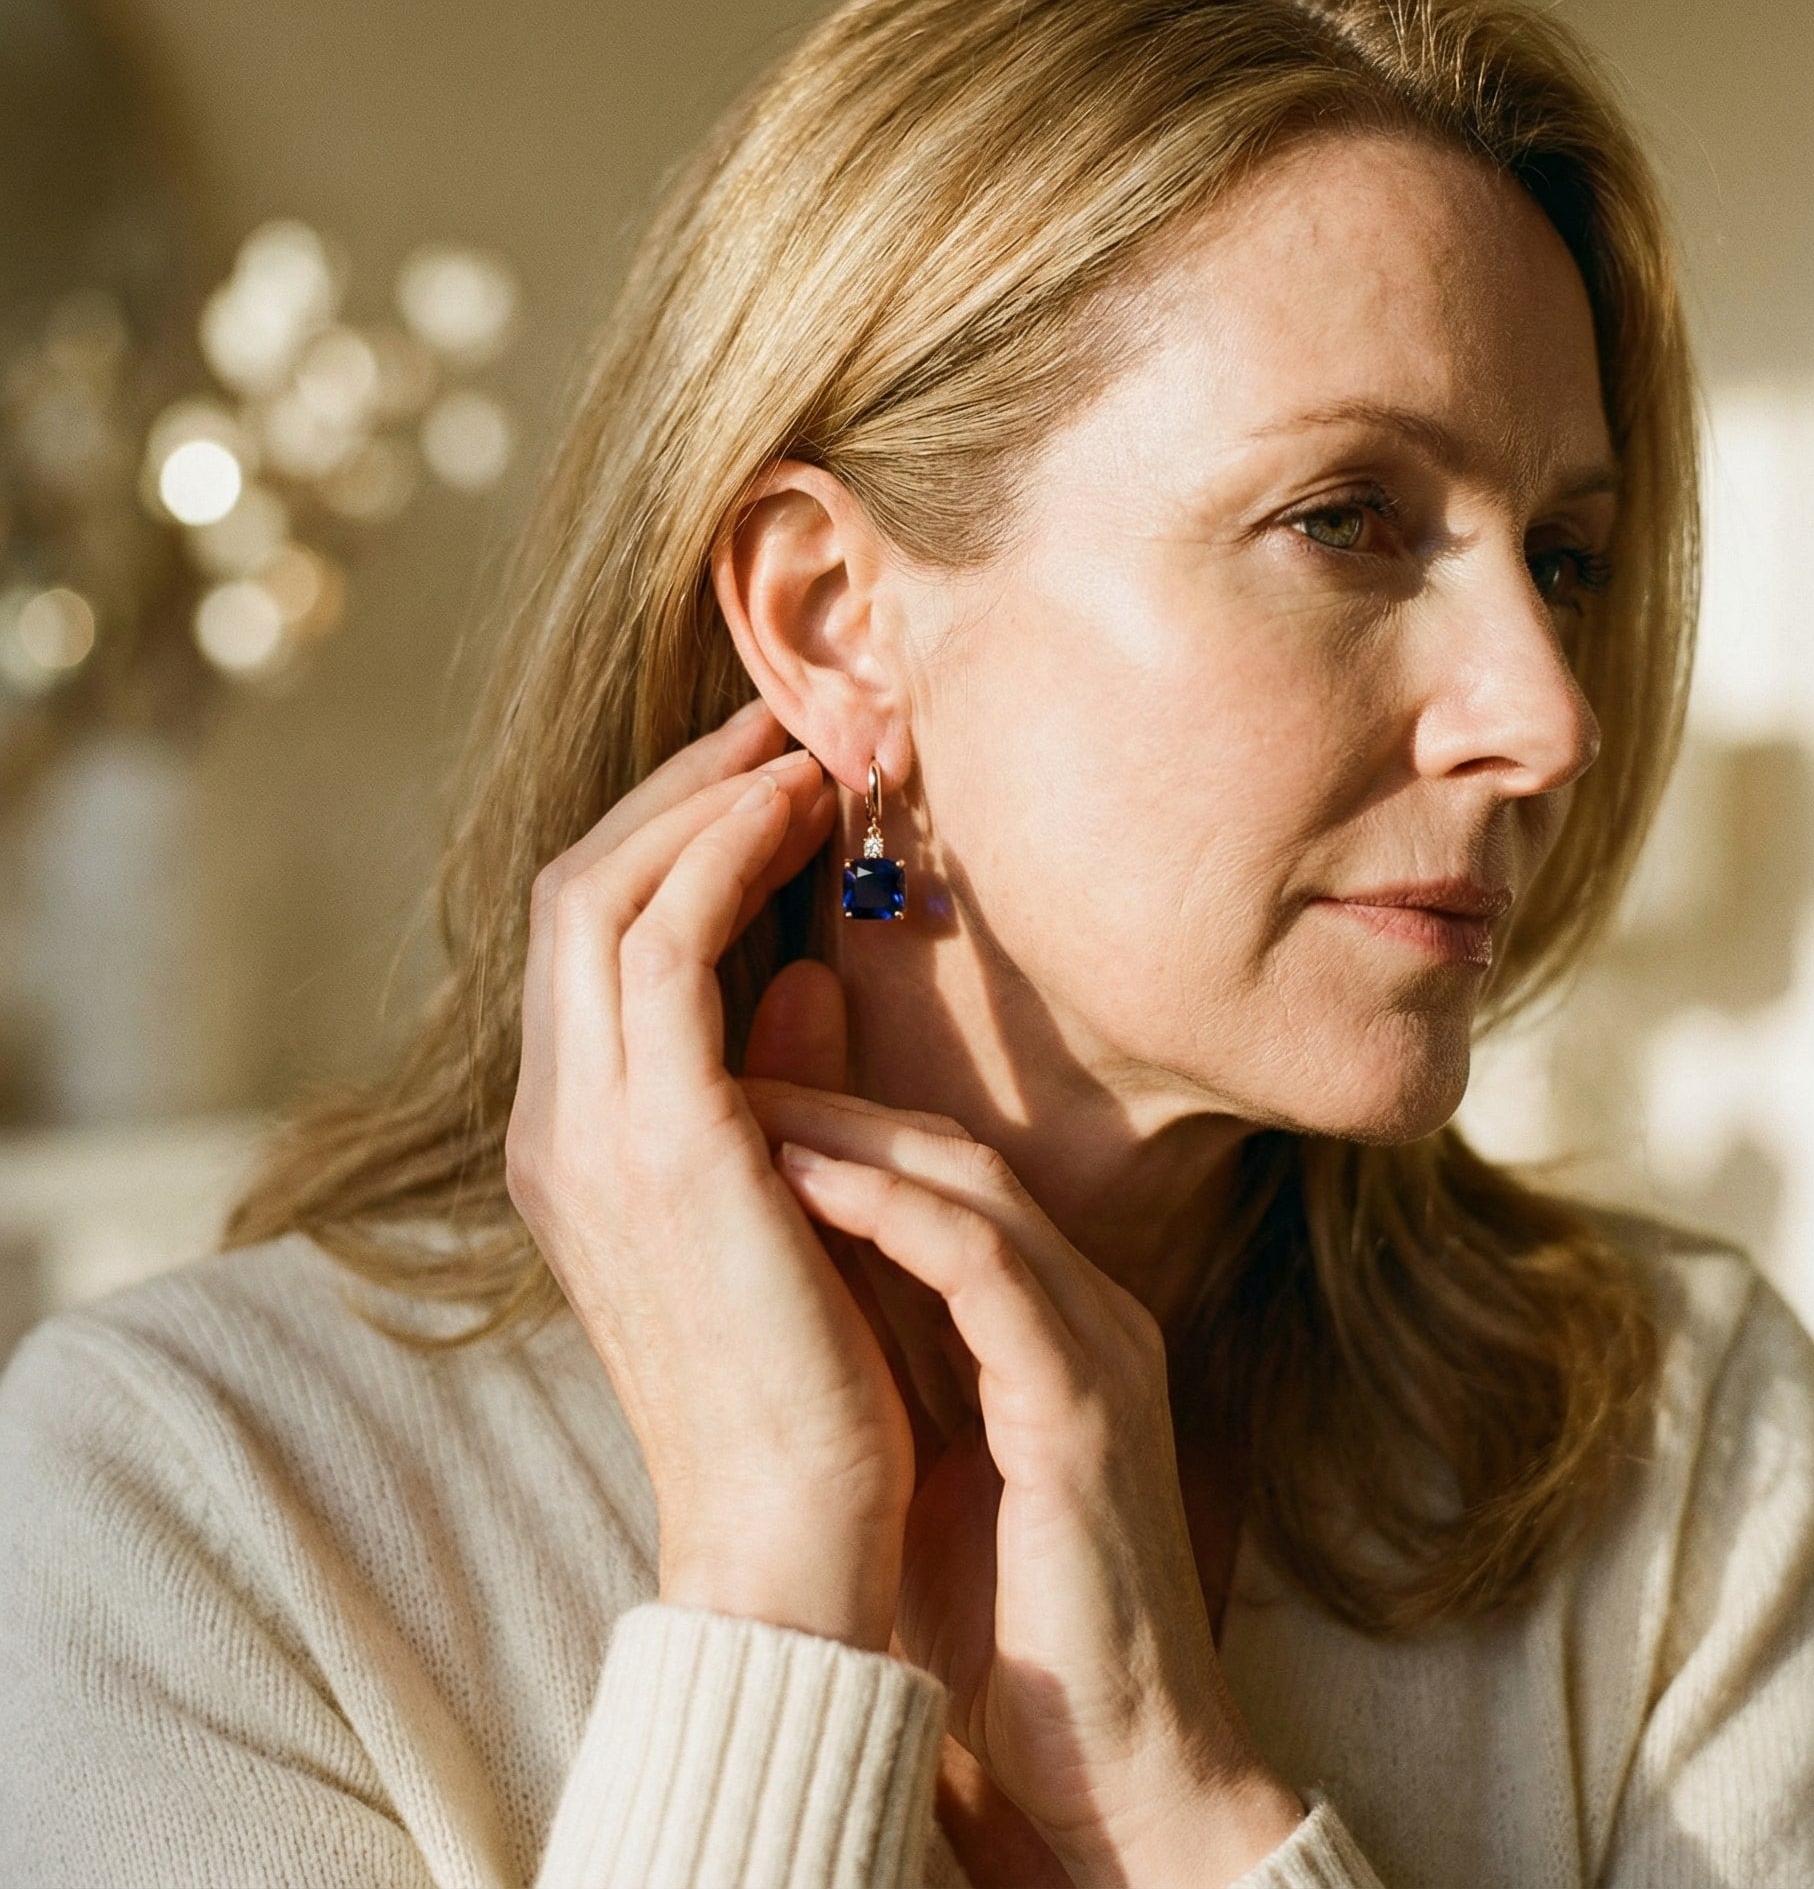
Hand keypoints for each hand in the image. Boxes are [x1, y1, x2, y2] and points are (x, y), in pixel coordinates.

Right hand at [505, 700, 915, 1649]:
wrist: (799, 1531)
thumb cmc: (813, 1380)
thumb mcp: (781, 1202)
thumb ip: (774, 1083)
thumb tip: (803, 973)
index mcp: (575, 1144)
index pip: (588, 944)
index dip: (667, 840)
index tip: (761, 778)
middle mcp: (556, 1127)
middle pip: (577, 892)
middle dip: (677, 794)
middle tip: (775, 728)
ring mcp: (590, 1134)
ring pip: (605, 897)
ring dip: (703, 805)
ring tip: (798, 752)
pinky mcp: (662, 1146)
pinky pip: (664, 949)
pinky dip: (722, 861)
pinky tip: (795, 819)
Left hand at [746, 1077, 1307, 1888]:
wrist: (1117, 1782)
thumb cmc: (1003, 1638)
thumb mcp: (925, 1468)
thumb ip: (882, 1373)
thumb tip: (777, 1305)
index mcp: (1054, 1328)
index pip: (944, 1180)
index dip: (839, 1125)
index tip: (727, 1100)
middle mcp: (1089, 1317)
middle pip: (958, 1156)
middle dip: (838, 1099)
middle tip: (726, 1065)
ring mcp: (1098, 1354)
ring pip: (974, 1186)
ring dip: (852, 1132)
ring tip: (742, 1098)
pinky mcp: (1082, 1409)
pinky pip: (986, 1269)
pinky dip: (892, 1211)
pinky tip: (803, 1180)